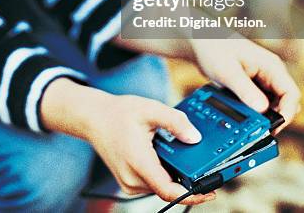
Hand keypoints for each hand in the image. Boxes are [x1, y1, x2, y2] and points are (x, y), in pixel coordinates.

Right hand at [84, 93, 216, 205]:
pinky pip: (153, 183)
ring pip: (161, 186)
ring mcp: (130, 183)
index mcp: (138, 162)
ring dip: (174, 175)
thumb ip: (175, 121)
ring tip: (179, 154)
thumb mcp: (150, 109)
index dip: (192, 195)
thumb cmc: (118, 113)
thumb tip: (195, 137)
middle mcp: (133, 178)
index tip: (209, 191)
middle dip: (188, 180)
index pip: (169, 190)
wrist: (94, 118)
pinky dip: (163, 173)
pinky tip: (164, 156)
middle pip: (169, 188)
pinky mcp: (130, 182)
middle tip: (203, 165)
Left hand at [189, 36, 300, 134]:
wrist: (200, 39)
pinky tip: (241, 115)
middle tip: (259, 129)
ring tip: (247, 124)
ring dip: (264, 115)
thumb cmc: (213, 48)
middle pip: (285, 102)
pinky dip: (254, 110)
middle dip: (275, 118)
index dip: (287, 114)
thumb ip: (245, 90)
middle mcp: (271, 72)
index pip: (291, 94)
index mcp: (271, 66)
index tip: (273, 128)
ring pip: (274, 104)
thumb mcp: (227, 72)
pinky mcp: (253, 84)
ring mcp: (263, 78)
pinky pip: (261, 102)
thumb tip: (262, 109)